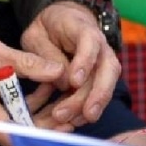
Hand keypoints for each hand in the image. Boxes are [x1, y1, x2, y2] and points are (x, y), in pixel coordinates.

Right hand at [0, 31, 64, 145]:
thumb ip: (28, 63)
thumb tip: (60, 70)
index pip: (24, 140)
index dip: (51, 134)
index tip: (72, 124)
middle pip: (24, 135)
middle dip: (50, 119)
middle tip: (74, 102)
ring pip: (17, 126)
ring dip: (38, 110)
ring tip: (59, 88)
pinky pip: (7, 120)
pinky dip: (23, 106)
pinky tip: (39, 88)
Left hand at [22, 1, 119, 127]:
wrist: (61, 24)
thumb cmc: (47, 29)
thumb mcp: (37, 35)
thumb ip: (47, 53)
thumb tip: (63, 80)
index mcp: (83, 28)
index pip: (90, 42)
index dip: (84, 62)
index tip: (74, 81)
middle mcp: (100, 46)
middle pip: (108, 69)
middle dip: (97, 93)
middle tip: (83, 112)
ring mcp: (104, 63)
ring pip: (107, 84)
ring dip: (92, 104)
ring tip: (73, 120)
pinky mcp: (100, 78)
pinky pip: (99, 94)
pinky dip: (87, 108)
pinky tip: (75, 120)